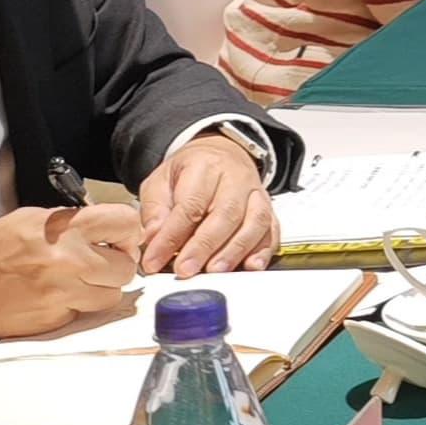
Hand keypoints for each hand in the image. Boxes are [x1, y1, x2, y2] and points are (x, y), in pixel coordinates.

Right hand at [0, 204, 139, 339]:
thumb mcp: (31, 219)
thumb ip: (71, 223)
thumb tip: (104, 229)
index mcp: (64, 228)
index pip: (125, 223)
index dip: (130, 233)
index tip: (122, 238)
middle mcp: (68, 260)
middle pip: (125, 268)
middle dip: (118, 266)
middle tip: (103, 264)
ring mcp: (60, 293)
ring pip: (110, 296)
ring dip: (100, 290)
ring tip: (79, 283)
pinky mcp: (50, 321)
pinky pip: (81, 315)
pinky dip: (75, 308)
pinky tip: (55, 298)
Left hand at [137, 134, 278, 277]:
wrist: (222, 153)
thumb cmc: (189, 172)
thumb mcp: (160, 181)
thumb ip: (155, 210)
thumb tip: (154, 237)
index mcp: (205, 166)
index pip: (190, 205)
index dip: (171, 236)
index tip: (153, 260)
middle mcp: (236, 178)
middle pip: (226, 213)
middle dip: (204, 246)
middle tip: (185, 270)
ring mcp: (256, 193)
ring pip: (255, 221)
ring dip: (235, 250)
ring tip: (214, 271)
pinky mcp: (269, 209)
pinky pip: (272, 229)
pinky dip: (264, 250)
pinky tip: (251, 266)